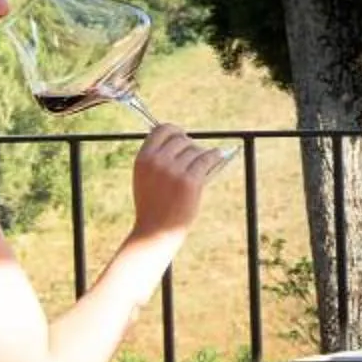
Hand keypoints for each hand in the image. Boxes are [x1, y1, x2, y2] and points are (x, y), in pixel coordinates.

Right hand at [127, 123, 225, 242]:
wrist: (155, 231)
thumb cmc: (152, 205)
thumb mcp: (145, 178)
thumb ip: (156, 159)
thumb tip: (179, 138)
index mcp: (143, 158)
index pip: (161, 130)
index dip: (175, 131)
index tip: (183, 137)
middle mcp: (157, 161)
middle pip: (181, 139)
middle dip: (190, 146)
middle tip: (194, 156)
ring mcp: (174, 170)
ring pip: (195, 150)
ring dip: (201, 156)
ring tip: (202, 166)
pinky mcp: (190, 180)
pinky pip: (206, 159)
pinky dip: (214, 156)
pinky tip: (218, 155)